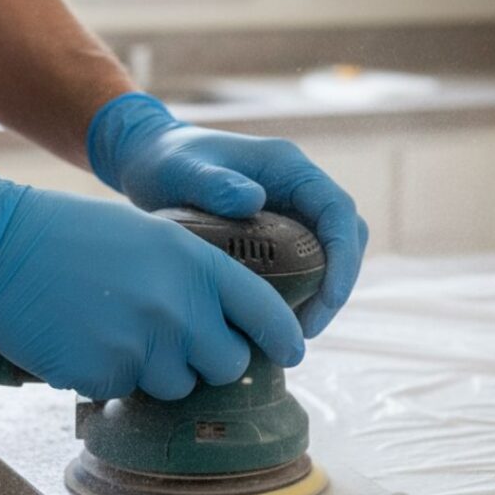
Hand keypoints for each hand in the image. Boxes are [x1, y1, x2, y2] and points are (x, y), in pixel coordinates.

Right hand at [0, 162, 304, 400]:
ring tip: (118, 334)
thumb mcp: (148, 237)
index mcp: (195, 264)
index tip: (292, 352)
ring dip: (157, 372)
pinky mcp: (104, 375)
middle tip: (177, 343)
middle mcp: (178, 307)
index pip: (264, 311)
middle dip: (209, 361)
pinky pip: (126, 391)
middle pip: (227, 364)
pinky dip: (111, 377)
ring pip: (178, 386)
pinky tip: (86, 343)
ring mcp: (142, 345)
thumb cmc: (69, 234)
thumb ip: (191, 278)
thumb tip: (215, 322)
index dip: (283, 337)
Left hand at [87, 93, 368, 336]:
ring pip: (328, 257)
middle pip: (344, 238)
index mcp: (289, 167)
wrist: (149, 162)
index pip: (338, 211)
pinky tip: (274, 322)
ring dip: (320, 295)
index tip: (329, 298)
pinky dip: (298, 295)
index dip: (343, 257)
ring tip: (292, 333)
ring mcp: (290, 212)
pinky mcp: (277, 235)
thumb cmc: (164, 161)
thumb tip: (255, 201)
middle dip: (336, 285)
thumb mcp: (182, 171)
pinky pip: (303, 267)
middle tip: (308, 329)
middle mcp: (298, 189)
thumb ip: (213, 184)